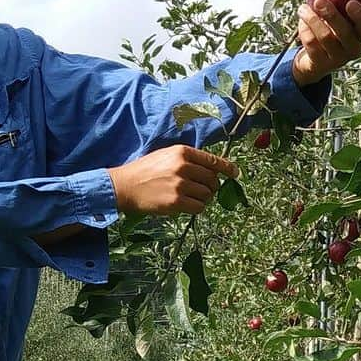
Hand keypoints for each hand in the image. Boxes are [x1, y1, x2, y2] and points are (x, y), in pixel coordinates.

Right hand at [108, 145, 238, 215]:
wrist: (125, 186)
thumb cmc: (145, 170)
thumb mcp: (166, 156)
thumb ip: (188, 160)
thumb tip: (212, 170)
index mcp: (182, 152)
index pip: (213, 160)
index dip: (227, 168)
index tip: (235, 173)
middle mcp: (183, 166)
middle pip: (212, 179)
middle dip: (212, 187)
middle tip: (204, 190)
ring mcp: (180, 185)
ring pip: (207, 194)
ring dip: (203, 198)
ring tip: (190, 197)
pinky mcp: (176, 202)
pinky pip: (199, 207)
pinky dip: (196, 208)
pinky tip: (186, 205)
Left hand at [291, 0, 360, 86]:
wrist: (315, 60)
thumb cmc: (329, 29)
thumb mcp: (337, 16)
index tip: (350, 2)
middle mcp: (353, 49)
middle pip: (344, 32)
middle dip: (331, 15)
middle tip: (319, 0)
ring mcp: (337, 59)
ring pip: (325, 37)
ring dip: (311, 19)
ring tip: (302, 8)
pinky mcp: (321, 64)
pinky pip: (311, 44)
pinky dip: (304, 30)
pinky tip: (301, 21)